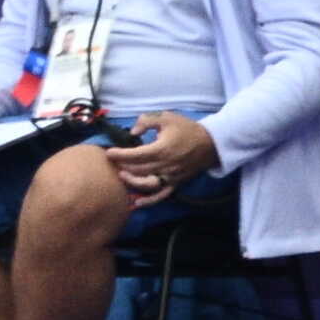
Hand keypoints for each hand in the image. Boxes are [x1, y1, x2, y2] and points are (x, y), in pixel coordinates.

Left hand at [105, 112, 220, 208]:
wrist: (210, 143)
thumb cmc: (186, 129)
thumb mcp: (166, 117)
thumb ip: (146, 121)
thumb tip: (133, 132)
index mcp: (161, 149)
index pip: (135, 155)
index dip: (119, 155)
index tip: (108, 152)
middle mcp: (165, 166)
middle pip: (138, 170)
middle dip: (123, 166)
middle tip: (112, 162)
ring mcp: (171, 177)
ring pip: (147, 184)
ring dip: (132, 182)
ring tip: (121, 176)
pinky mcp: (176, 183)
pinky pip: (162, 195)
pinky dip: (149, 200)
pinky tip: (137, 203)